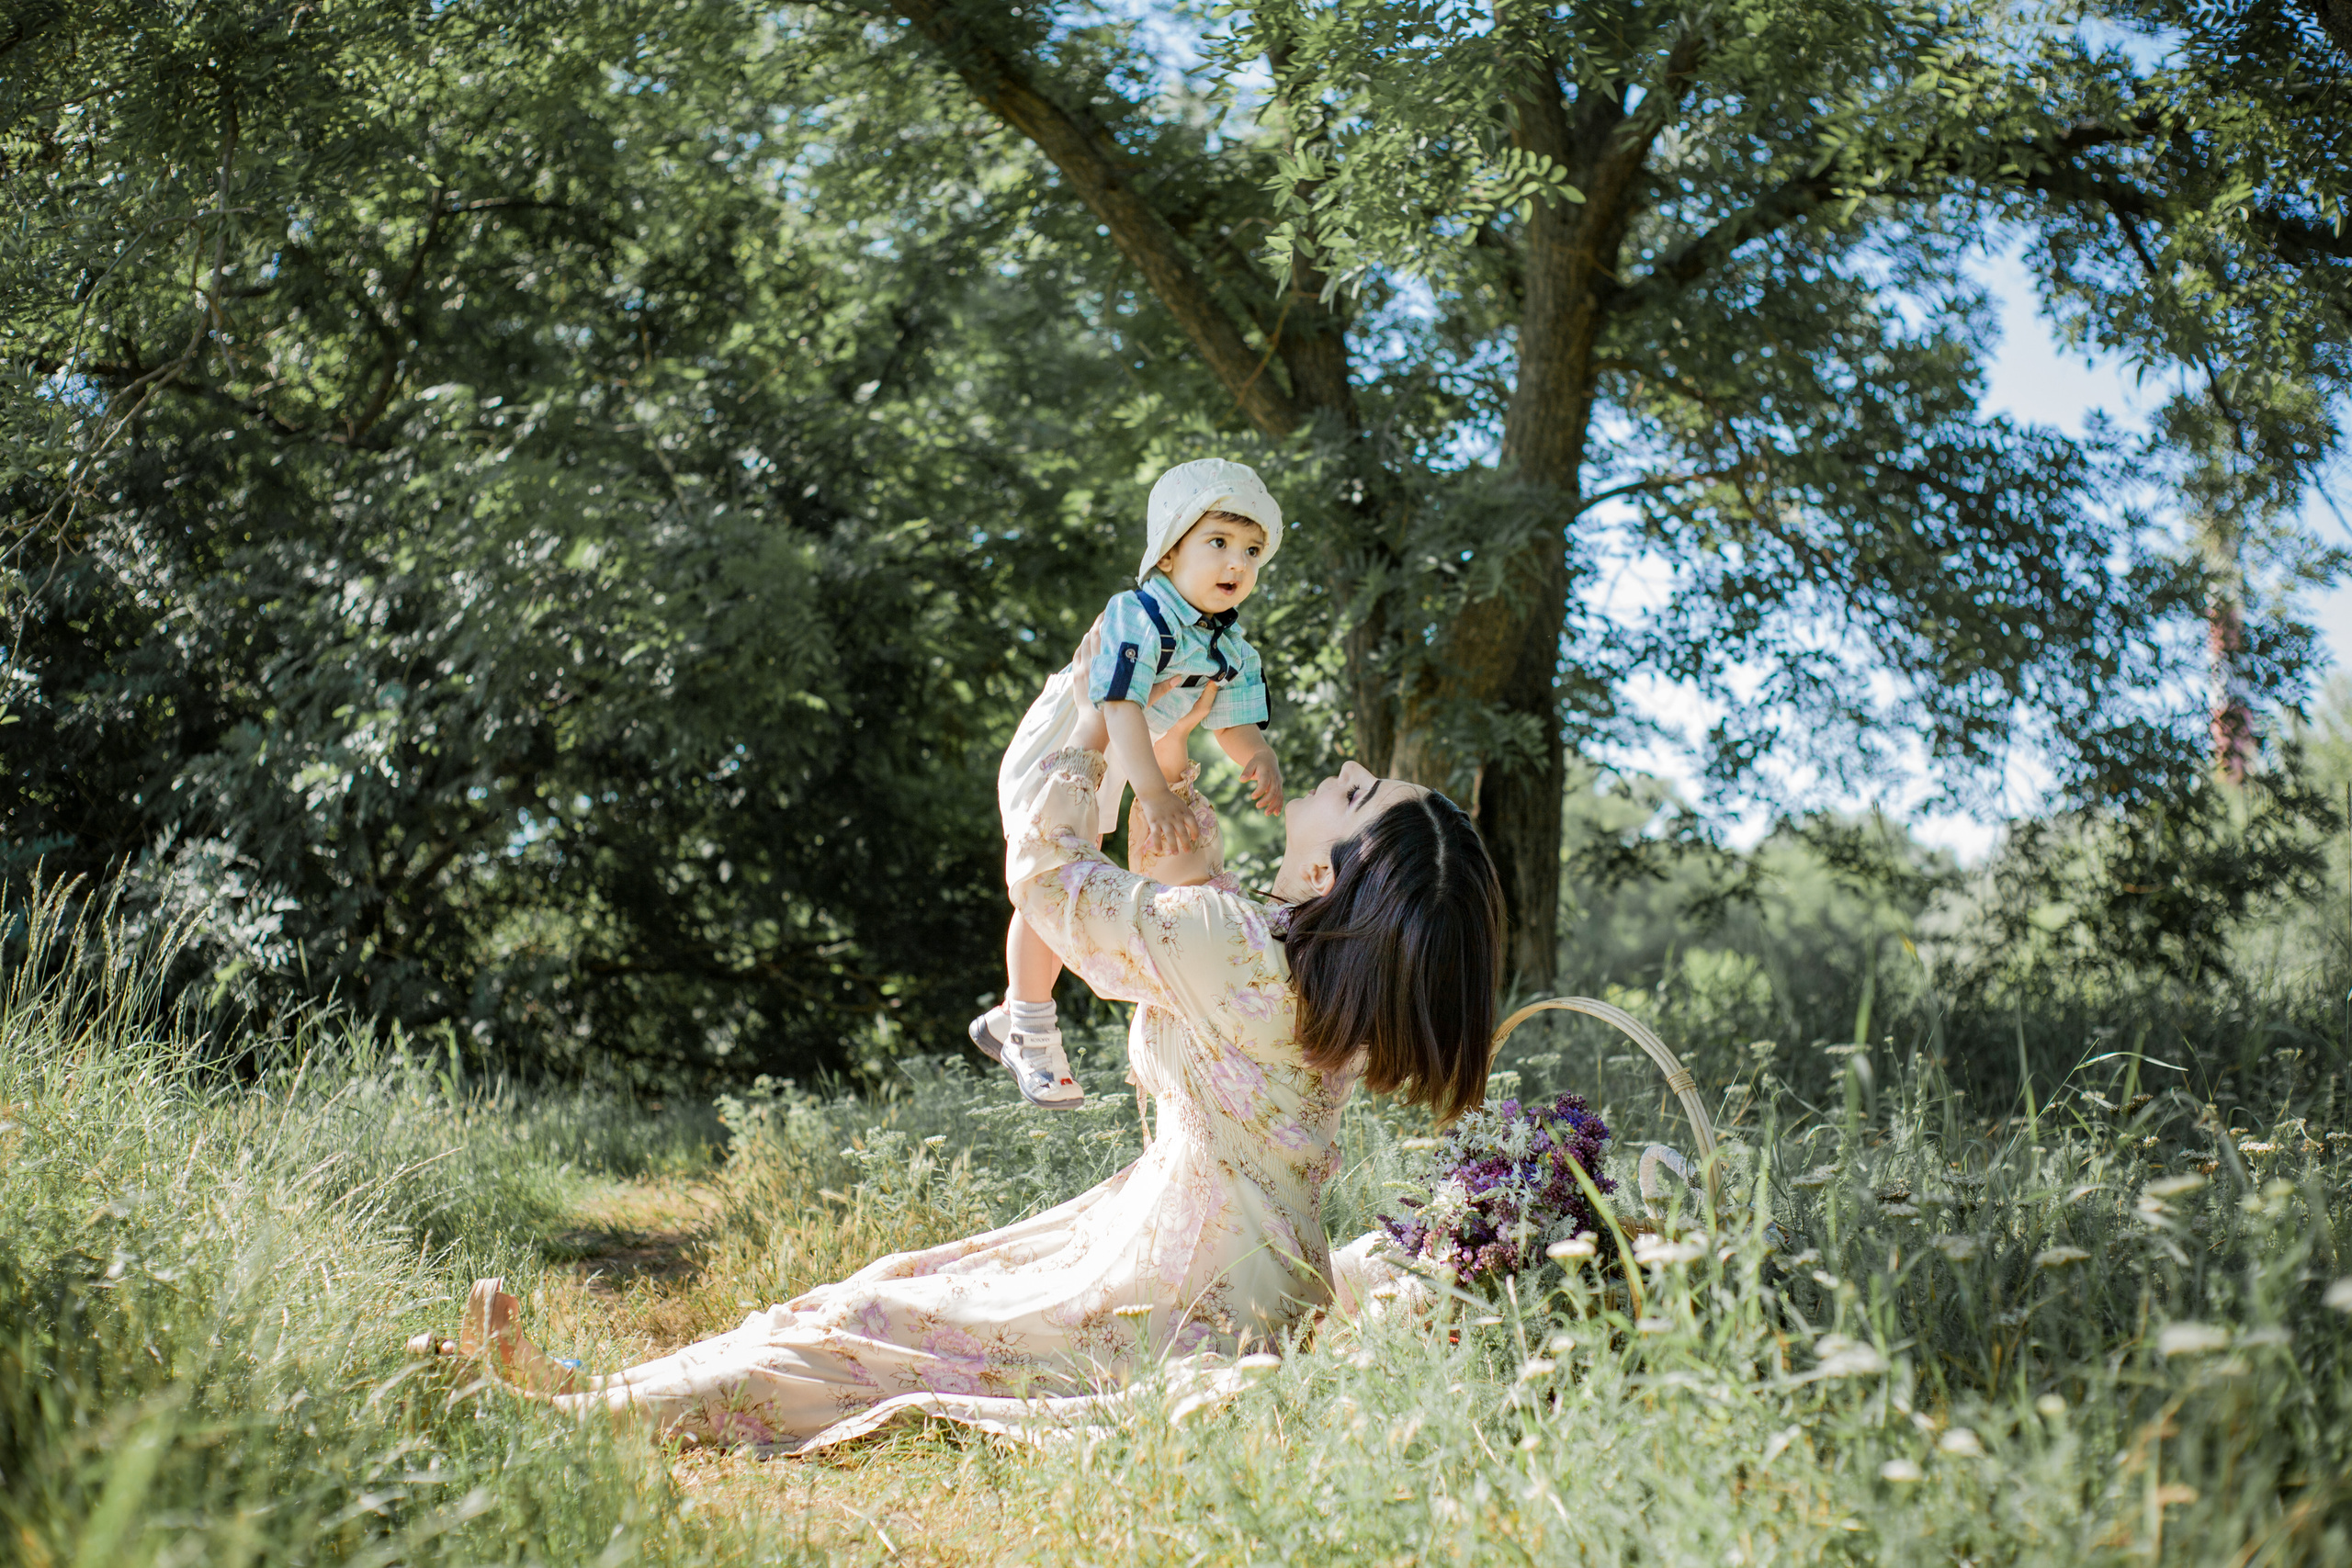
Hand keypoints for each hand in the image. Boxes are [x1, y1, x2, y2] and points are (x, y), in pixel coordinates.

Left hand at [1069, 616, 1194, 754]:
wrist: (1097, 726)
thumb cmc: (1123, 710)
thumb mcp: (1143, 697)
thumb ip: (1161, 688)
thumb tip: (1179, 678)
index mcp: (1110, 665)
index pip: (1106, 636)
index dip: (1109, 622)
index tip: (1115, 613)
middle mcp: (1094, 663)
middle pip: (1094, 634)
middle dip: (1100, 622)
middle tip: (1107, 613)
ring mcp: (1083, 669)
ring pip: (1085, 643)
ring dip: (1091, 633)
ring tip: (1099, 626)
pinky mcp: (1077, 676)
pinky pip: (1078, 654)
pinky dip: (1083, 646)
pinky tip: (1088, 642)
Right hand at [1133, 787, 1199, 857]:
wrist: (1154, 792)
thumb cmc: (1169, 800)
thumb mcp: (1181, 804)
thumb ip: (1188, 814)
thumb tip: (1194, 827)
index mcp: (1182, 812)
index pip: (1192, 822)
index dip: (1195, 831)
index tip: (1195, 838)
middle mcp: (1174, 817)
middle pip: (1182, 832)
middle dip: (1186, 843)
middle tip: (1188, 851)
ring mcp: (1164, 820)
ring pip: (1170, 835)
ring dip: (1173, 845)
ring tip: (1175, 853)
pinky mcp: (1154, 822)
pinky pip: (1156, 835)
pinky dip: (1158, 843)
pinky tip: (1159, 850)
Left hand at [1238, 747, 1284, 815]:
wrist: (1268, 758)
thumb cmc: (1257, 762)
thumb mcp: (1250, 764)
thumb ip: (1246, 771)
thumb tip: (1241, 780)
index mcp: (1267, 772)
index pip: (1265, 782)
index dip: (1260, 790)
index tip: (1252, 797)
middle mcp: (1274, 778)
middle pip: (1273, 791)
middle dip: (1267, 800)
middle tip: (1257, 806)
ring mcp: (1278, 783)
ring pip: (1278, 795)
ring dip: (1274, 805)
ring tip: (1266, 814)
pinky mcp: (1279, 787)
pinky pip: (1281, 797)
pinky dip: (1279, 805)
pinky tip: (1276, 814)